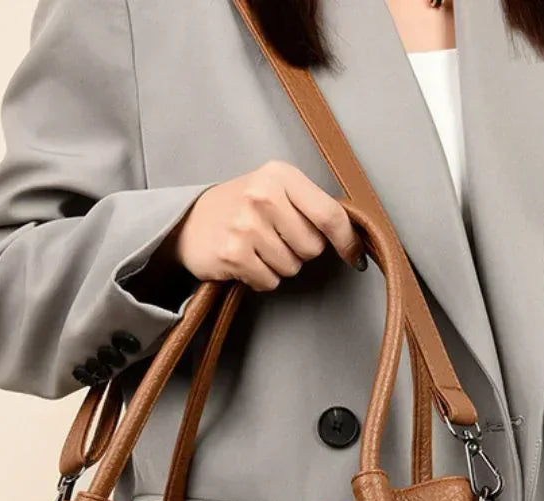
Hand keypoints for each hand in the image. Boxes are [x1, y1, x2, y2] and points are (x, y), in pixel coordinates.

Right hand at [170, 161, 364, 290]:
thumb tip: (352, 235)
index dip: (348, 241)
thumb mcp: (275, 190)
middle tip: (276, 238)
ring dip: (279, 265)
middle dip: (300, 250)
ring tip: (258, 248)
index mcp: (279, 175)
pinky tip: (247, 261)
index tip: (355, 257)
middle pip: (313, 247)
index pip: (330, 214)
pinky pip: (270, 281)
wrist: (188, 222)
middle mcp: (262, 195)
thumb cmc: (240, 208)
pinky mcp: (233, 254)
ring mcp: (245, 225)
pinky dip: (261, 278)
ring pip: (292, 267)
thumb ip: (310, 206)